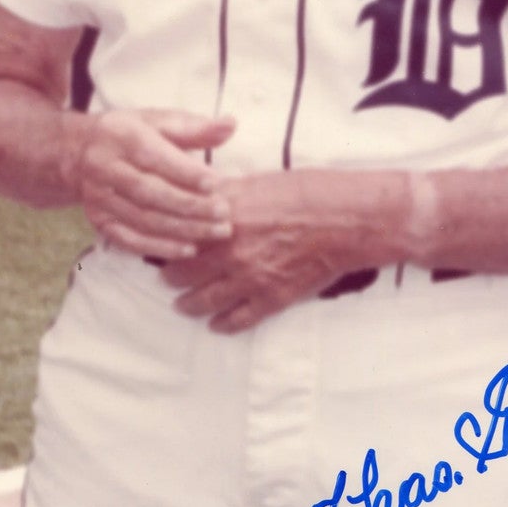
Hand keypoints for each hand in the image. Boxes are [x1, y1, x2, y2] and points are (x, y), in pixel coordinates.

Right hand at [61, 108, 235, 260]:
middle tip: (224, 213)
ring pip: (143, 219)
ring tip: (217, 232)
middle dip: (190, 206)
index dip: (185, 172)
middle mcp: (104, 168)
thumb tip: (230, 125)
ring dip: (182, 229)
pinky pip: (130, 240)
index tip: (216, 183)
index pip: (154, 157)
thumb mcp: (159, 121)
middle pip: (149, 193)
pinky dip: (160, 247)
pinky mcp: (99, 221)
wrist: (78, 152)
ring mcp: (98, 198)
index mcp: (121, 136)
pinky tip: (189, 249)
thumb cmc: (131, 133)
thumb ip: (195, 127)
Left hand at [160, 169, 402, 332]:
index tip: (159, 241)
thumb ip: (225, 193)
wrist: (348, 219)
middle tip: (166, 277)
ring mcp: (250, 278)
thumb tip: (202, 194)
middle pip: (182, 272)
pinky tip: (215, 324)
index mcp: (224, 216)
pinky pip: (238, 320)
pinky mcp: (272, 298)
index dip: (165, 239)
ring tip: (182, 305)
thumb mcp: (258, 181)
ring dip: (188, 304)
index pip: (178, 234)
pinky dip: (222, 325)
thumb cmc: (308, 191)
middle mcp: (230, 250)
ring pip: (203, 301)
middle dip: (171, 276)